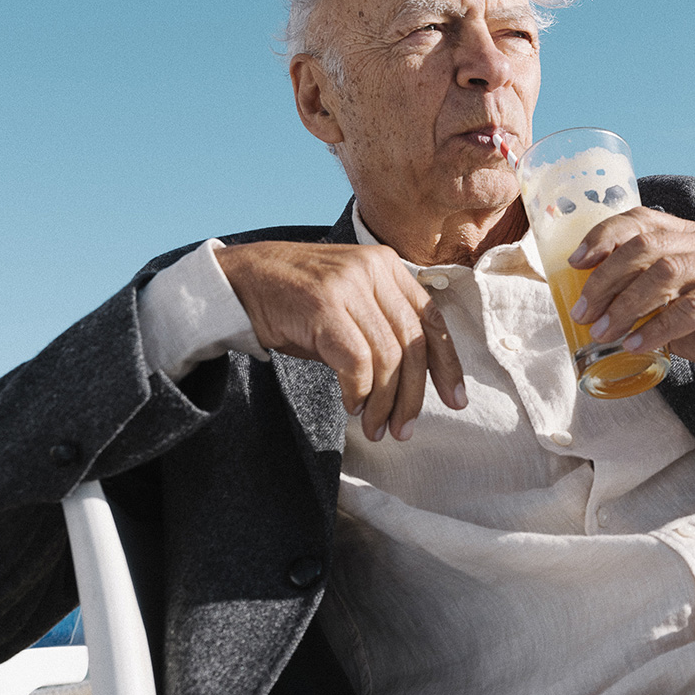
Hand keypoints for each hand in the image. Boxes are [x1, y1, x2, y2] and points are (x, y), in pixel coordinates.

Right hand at [216, 241, 465, 441]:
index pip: (432, 319)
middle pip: (413, 343)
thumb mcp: (348, 305)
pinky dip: (358, 391)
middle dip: (414, 395)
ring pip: (388, 357)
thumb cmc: (294, 302)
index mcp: (387, 266)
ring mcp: (349, 285)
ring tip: (376, 428)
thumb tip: (412, 385)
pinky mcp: (324, 305)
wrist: (239, 280)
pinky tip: (352, 406)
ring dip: (384, 402)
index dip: (447, 364)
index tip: (456, 401)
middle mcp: (374, 270)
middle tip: (405, 429)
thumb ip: (381, 330)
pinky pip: (356, 361)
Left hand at [568, 208, 694, 381]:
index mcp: (690, 236)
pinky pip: (694, 307)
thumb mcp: (677, 305)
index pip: (640, 218)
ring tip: (604, 331)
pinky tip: (637, 345)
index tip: (575, 262)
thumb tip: (592, 307)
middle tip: (583, 312)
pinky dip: (659, 327)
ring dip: (627, 304)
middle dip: (606, 279)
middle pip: (647, 246)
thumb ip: (644, 297)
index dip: (604, 236)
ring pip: (667, 273)